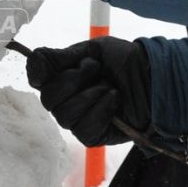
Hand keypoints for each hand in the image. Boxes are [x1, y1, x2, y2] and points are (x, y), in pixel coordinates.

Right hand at [25, 37, 151, 145]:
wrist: (155, 78)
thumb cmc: (127, 62)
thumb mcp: (94, 51)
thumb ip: (62, 56)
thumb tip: (33, 57)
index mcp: (63, 77)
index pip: (37, 78)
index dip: (39, 73)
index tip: (50, 66)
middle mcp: (65, 100)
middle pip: (47, 99)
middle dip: (72, 81)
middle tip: (95, 70)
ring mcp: (77, 120)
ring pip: (64, 115)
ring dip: (90, 96)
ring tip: (109, 87)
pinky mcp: (92, 136)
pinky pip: (83, 129)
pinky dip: (101, 111)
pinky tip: (114, 101)